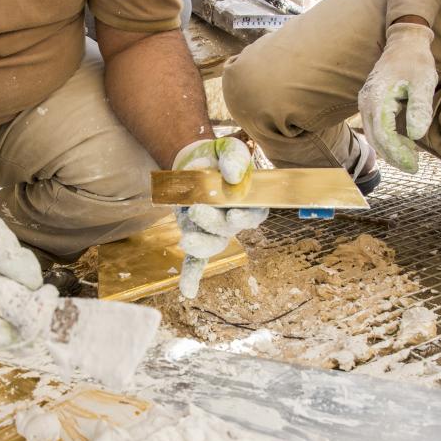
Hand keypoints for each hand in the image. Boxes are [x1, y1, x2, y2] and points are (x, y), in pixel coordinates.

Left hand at [172, 137, 267, 297]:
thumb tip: (234, 175)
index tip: (235, 213)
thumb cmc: (219, 157)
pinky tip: (188, 291)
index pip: (254, 214)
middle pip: (228, 229)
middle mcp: (233, 221)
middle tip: (197, 210)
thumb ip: (235, 158)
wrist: (197, 161)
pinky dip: (191, 275)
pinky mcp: (195, 235)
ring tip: (186, 239)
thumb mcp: (230, 149)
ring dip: (200, 245)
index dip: (246, 217)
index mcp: (250, 203)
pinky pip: (195, 260)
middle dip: (213, 222)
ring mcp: (213, 231)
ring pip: (211, 245)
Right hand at [358, 22, 437, 172]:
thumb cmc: (416, 60)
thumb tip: (415, 136)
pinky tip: (403, 143)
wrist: (404, 41)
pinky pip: (375, 127)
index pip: (383, 135)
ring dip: (390, 149)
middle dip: (393, 156)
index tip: (414, 165)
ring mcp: (365, 103)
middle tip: (413, 167)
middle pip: (376, 139)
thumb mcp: (423, 82)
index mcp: (377, 98)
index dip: (398, 153)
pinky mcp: (370, 103)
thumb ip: (419, 108)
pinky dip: (387, 139)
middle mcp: (366, 102)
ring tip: (409, 158)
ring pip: (374, 135)